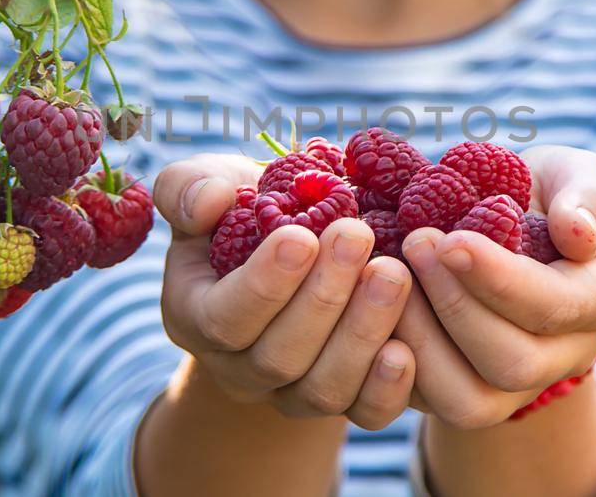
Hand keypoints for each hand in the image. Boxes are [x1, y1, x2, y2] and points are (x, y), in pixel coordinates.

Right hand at [152, 154, 416, 429]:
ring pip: (323, 389)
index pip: (223, 318)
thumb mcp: (208, 182)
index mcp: (194, 315)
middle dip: (323, 298)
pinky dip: (387, 388)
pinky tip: (407, 347)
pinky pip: (364, 413)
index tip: (303, 237)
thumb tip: (208, 202)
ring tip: (393, 274)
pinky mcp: (343, 401)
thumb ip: (189, 187)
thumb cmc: (246, 207)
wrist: (293, 244)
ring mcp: (290, 392)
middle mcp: (238, 367)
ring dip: (361, 333)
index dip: (263, 285)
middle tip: (357, 236)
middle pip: (278, 357)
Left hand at [394, 145, 595, 428]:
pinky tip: (373, 307)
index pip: (558, 306)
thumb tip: (577, 232)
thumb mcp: (575, 173)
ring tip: (389, 276)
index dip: (500, 279)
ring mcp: (516, 385)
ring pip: (470, 401)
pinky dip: (394, 363)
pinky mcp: (465, 393)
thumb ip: (588, 197)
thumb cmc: (542, 193)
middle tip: (415, 242)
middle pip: (514, 364)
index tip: (451, 239)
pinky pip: (429, 404)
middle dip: (456, 305)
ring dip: (421, 340)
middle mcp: (567, 353)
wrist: (506, 226)